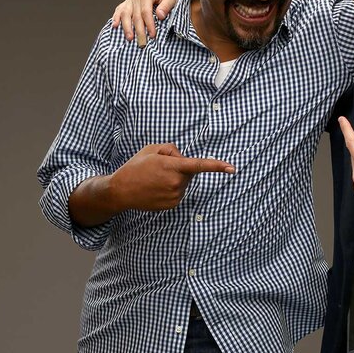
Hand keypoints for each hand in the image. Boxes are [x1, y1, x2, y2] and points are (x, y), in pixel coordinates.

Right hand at [109, 143, 233, 211]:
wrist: (121, 191)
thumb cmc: (136, 166)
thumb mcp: (152, 148)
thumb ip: (172, 148)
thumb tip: (183, 158)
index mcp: (172, 166)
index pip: (199, 165)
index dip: (217, 166)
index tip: (232, 168)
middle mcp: (176, 182)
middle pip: (189, 171)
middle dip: (180, 166)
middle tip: (159, 167)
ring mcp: (175, 195)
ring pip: (184, 182)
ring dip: (175, 178)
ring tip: (155, 179)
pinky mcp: (173, 204)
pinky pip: (179, 191)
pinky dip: (172, 188)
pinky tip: (156, 188)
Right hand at [111, 0, 183, 46]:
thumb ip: (166, 5)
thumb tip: (160, 15)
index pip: (146, 12)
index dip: (149, 25)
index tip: (152, 35)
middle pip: (135, 15)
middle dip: (139, 30)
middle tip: (142, 43)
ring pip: (125, 14)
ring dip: (126, 27)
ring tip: (129, 38)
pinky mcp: (127, 3)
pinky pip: (119, 10)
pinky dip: (116, 18)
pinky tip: (115, 26)